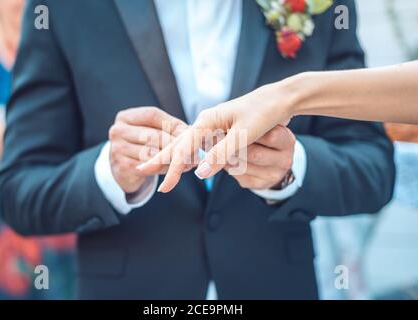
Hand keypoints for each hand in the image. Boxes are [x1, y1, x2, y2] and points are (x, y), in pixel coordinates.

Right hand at [108, 107, 186, 192]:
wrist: (124, 170)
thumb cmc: (143, 146)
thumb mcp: (153, 132)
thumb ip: (170, 128)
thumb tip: (192, 131)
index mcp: (125, 117)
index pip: (152, 115)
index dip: (172, 123)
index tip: (189, 132)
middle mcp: (118, 131)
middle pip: (153, 135)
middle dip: (176, 144)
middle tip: (194, 150)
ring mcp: (117, 149)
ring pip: (153, 153)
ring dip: (173, 159)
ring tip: (189, 162)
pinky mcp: (122, 166)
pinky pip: (149, 167)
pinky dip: (164, 169)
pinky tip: (174, 171)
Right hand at [138, 81, 294, 192]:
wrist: (281, 99)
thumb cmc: (265, 113)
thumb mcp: (244, 135)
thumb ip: (221, 154)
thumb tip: (200, 173)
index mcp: (208, 120)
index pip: (183, 148)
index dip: (173, 169)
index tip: (165, 188)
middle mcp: (207, 121)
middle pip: (179, 143)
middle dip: (162, 158)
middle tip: (143, 170)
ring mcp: (213, 125)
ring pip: (188, 143)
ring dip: (174, 156)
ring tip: (157, 166)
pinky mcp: (221, 129)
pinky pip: (200, 143)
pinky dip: (190, 153)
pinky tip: (187, 159)